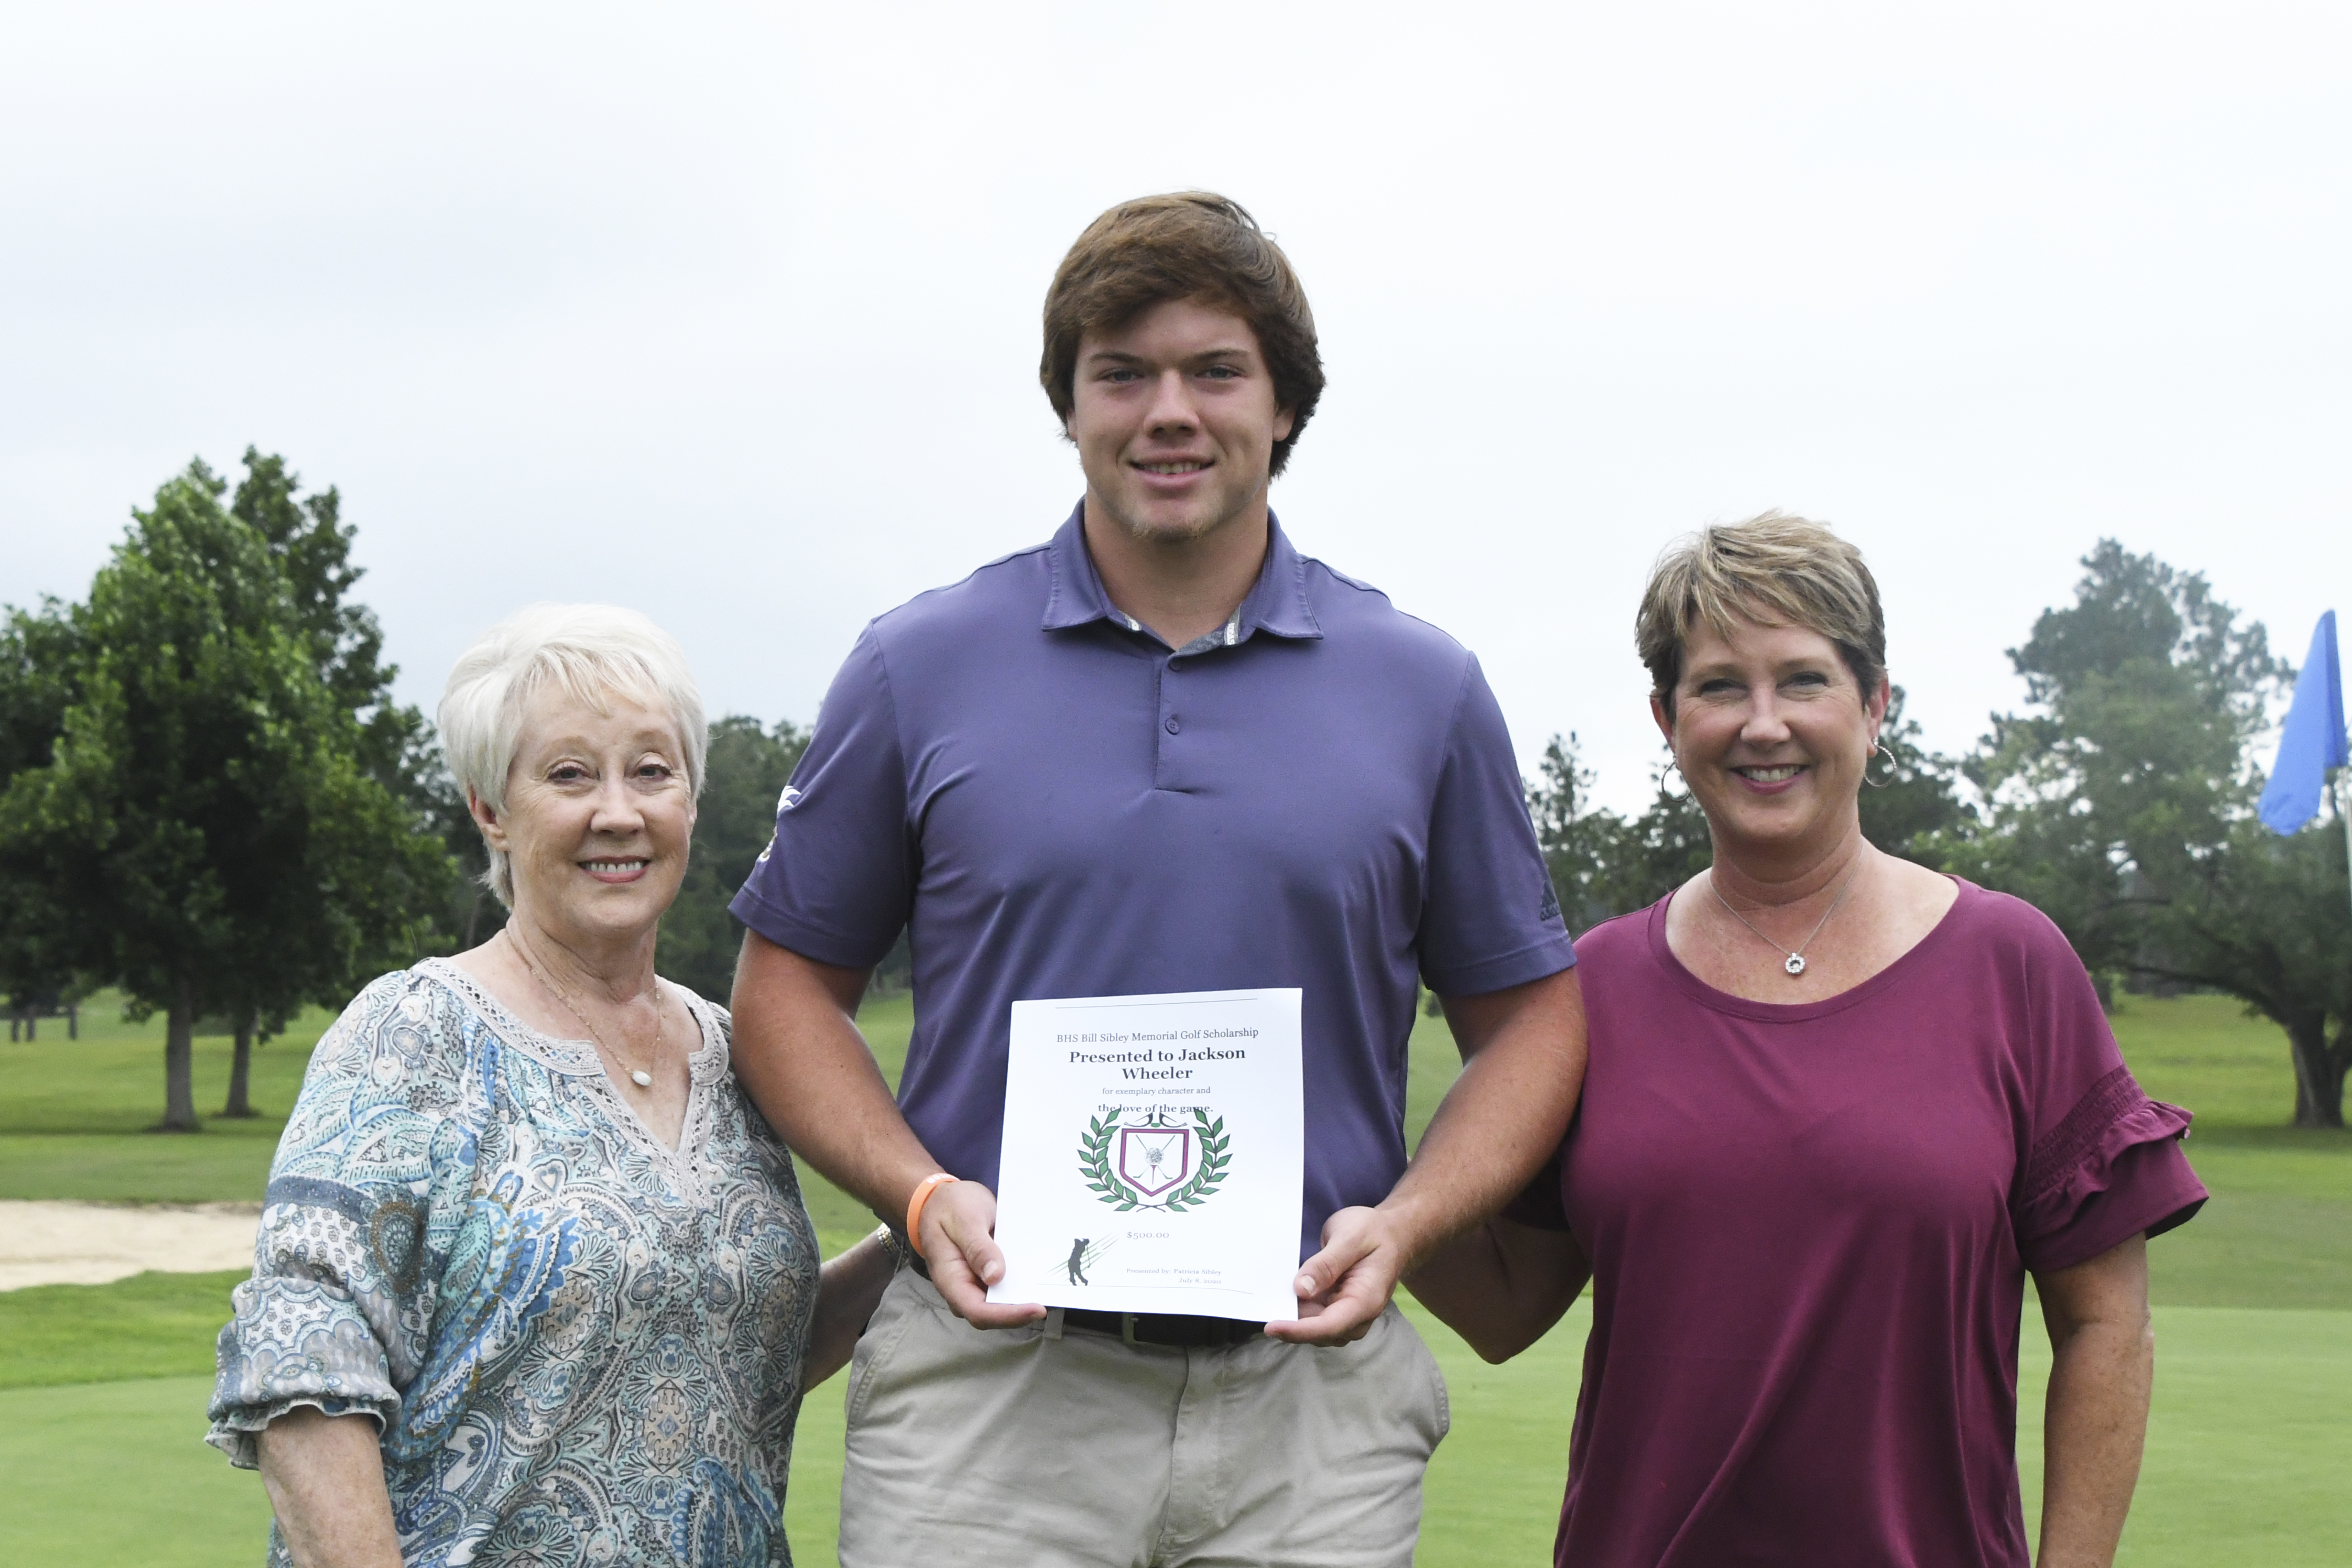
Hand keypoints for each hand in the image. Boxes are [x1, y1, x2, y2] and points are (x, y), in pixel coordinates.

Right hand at [915, 1179, 1045, 1329]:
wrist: (941, 1197)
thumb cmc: (950, 1205)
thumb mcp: (964, 1219)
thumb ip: (977, 1247)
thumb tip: (995, 1277)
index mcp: (950, 1279)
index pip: (978, 1311)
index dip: (1008, 1315)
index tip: (1037, 1308)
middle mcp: (962, 1288)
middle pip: (992, 1314)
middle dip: (1021, 1311)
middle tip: (1054, 1298)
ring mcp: (974, 1283)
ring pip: (1001, 1304)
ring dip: (1024, 1300)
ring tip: (1054, 1290)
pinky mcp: (986, 1276)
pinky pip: (1005, 1288)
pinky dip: (1022, 1285)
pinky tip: (1042, 1277)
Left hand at [1263, 1205, 1402, 1345]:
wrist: (1393, 1233)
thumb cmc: (1373, 1231)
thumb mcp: (1350, 1237)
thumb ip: (1327, 1264)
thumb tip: (1301, 1290)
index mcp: (1366, 1300)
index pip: (1330, 1326)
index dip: (1298, 1331)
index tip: (1271, 1327)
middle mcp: (1359, 1315)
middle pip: (1320, 1333)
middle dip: (1292, 1325)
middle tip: (1263, 1304)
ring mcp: (1348, 1314)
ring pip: (1315, 1329)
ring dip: (1294, 1318)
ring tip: (1272, 1296)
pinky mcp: (1338, 1309)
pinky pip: (1315, 1318)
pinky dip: (1299, 1310)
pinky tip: (1284, 1294)